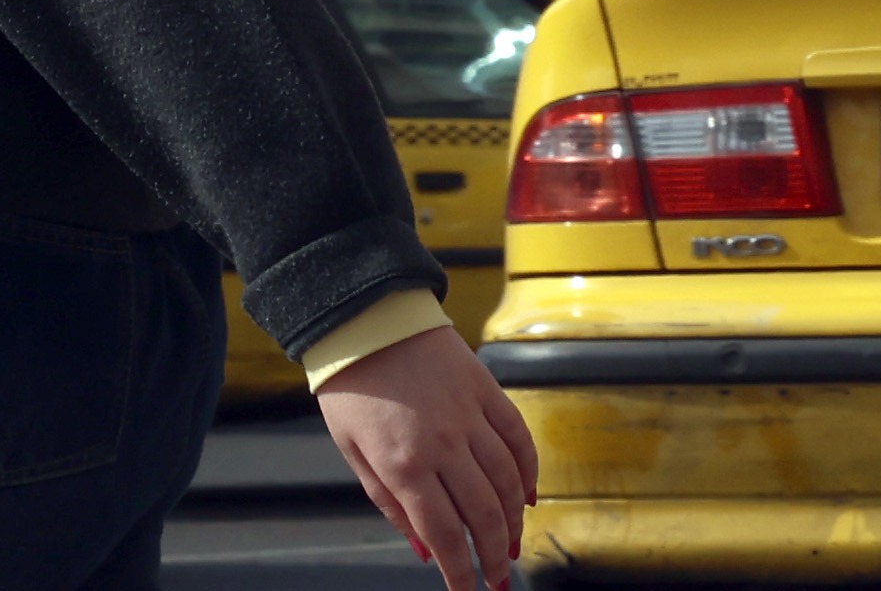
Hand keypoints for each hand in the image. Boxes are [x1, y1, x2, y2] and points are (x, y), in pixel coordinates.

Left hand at [315, 323, 536, 587]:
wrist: (364, 316)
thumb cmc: (351, 386)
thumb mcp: (353, 451)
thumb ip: (390, 503)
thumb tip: (426, 551)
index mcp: (404, 463)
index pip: (444, 534)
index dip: (461, 572)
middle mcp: (442, 443)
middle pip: (483, 514)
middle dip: (494, 556)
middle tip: (500, 579)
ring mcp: (468, 414)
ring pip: (506, 481)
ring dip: (514, 521)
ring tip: (512, 546)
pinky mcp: (485, 389)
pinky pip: (518, 438)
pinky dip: (528, 471)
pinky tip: (529, 496)